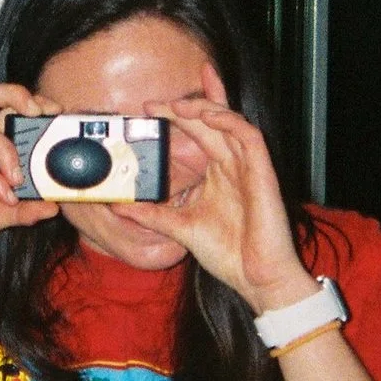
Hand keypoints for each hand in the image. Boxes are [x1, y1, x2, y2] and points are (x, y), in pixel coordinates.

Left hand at [124, 65, 316, 310]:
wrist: (255, 278)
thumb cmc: (228, 254)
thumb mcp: (178, 228)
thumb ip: (150, 213)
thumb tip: (116, 205)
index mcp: (218, 173)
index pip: (201, 131)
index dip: (179, 114)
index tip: (148, 108)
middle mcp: (234, 164)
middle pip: (214, 119)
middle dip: (186, 104)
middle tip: (154, 103)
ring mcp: (250, 166)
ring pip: (231, 121)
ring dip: (205, 107)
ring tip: (177, 107)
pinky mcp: (263, 173)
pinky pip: (250, 136)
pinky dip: (230, 122)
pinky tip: (208, 117)